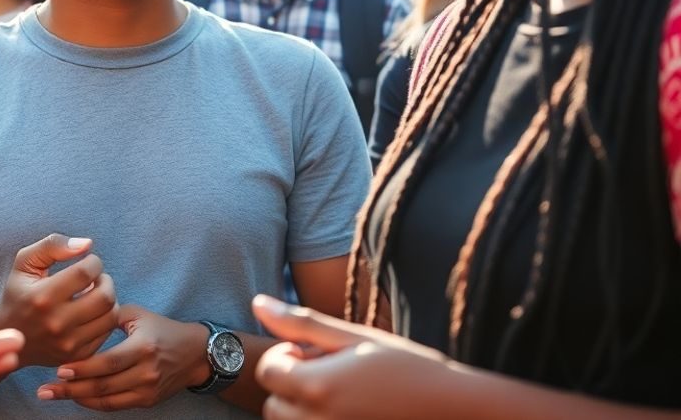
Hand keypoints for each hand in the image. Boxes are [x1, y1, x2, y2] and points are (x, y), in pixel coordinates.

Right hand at [0, 234, 118, 366]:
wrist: (7, 336)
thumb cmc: (19, 293)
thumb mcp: (25, 262)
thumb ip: (53, 245)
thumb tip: (87, 244)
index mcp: (42, 297)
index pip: (86, 272)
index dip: (93, 262)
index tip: (87, 262)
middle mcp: (56, 323)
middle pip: (104, 296)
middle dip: (105, 280)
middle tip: (96, 278)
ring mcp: (67, 344)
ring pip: (110, 316)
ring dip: (109, 299)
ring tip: (95, 293)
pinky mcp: (76, 356)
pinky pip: (107, 333)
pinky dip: (105, 318)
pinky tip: (92, 311)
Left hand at [36, 304, 208, 410]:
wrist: (195, 355)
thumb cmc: (162, 330)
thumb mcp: (138, 315)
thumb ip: (109, 315)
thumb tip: (78, 310)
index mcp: (143, 346)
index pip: (108, 362)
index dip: (82, 369)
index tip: (59, 370)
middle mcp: (146, 371)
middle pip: (103, 385)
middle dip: (71, 389)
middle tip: (45, 388)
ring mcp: (147, 389)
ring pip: (107, 400)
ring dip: (78, 398)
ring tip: (53, 395)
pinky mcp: (147, 401)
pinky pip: (115, 406)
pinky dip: (94, 404)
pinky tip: (76, 398)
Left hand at [253, 294, 452, 419]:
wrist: (455, 409)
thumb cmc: (408, 367)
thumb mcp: (355, 338)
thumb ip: (301, 323)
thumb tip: (256, 302)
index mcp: (317, 387)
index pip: (267, 371)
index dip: (287, 356)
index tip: (316, 352)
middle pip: (273, 405)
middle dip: (292, 386)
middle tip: (331, 374)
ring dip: (303, 410)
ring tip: (340, 395)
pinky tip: (350, 411)